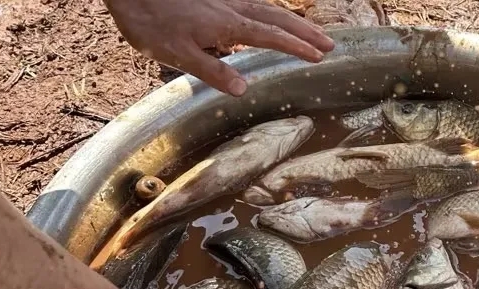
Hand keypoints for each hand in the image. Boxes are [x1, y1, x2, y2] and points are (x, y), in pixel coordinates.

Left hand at [103, 0, 334, 95]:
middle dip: (305, 31)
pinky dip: (268, 12)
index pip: (272, 37)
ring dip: (291, 20)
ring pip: (266, 7)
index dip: (297, 47)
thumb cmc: (148, 21)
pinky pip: (251, 3)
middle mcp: (230, 7)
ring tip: (310, 32)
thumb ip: (212, 71)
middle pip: (277, 17)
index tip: (320, 56)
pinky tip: (269, 18)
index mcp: (227, 25)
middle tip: (330, 44)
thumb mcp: (176, 54)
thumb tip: (245, 90)